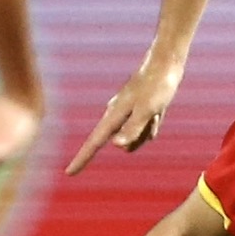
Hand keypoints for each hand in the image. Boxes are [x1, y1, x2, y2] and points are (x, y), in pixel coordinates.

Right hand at [65, 57, 183, 176]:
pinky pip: (147, 128)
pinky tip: (159, 109)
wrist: (165, 62)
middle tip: (151, 115)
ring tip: (156, 109)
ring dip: (148, 129)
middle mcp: (116, 116)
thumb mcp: (148, 110)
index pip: (94, 143)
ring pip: (137, 137)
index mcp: (114, 115)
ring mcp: (127, 113)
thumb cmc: (157, 85)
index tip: (69, 173)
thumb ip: (133, 129)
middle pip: (125, 144)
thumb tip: (116, 146)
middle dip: (139, 139)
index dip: (82, 159)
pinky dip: (154, 122)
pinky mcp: (137, 111)